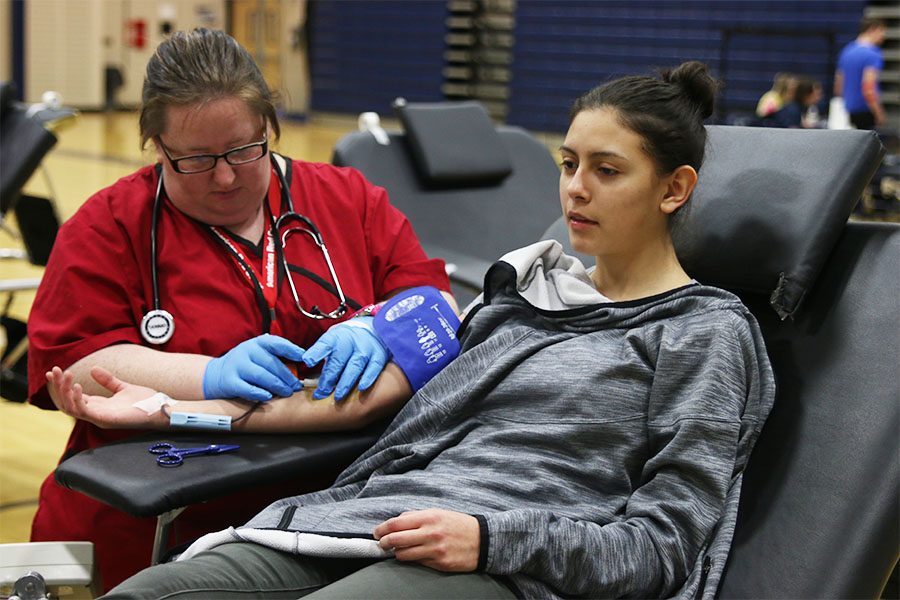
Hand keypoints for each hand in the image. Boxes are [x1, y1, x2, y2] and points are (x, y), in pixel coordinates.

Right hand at [46, 366, 165, 428]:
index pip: (71, 396)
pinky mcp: (105, 420)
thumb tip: (92, 369)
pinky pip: (84, 411)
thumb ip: (108, 380)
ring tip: (65, 375)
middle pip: (67, 401)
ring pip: (70, 407)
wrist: (159, 408)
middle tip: (54, 370)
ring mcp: (99, 418)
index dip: (60, 385)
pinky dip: (77, 399)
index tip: (53, 371)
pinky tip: (76, 386)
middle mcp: (95, 413)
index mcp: (97, 406)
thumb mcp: (122, 387)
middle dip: (58, 386)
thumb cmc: (144, 401)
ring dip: (64, 391)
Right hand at [203, 334, 304, 401]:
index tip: (303, 358)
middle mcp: (246, 351)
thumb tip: (301, 365)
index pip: (276, 343)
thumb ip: (276, 358)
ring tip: (287, 392)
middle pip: (271, 363)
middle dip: (287, 376)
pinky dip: (259, 393)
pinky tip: (269, 396)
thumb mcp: (259, 355)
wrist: (217, 374)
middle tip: (297, 386)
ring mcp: (237, 366)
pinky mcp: (230, 381)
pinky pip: (247, 388)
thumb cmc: (247, 364)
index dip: (291, 349)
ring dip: (277, 385)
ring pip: (261, 376)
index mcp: (257, 343)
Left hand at [302, 317, 388, 400]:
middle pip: (338, 361)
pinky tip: (361, 388)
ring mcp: (365, 348)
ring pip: (355, 366)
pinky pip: (373, 367)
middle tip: (321, 393)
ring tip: (338, 396)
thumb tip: (311, 376)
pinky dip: (368, 378)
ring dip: (345, 382)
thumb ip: (322, 356)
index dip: (316, 353)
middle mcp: (350, 341)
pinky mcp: (378, 355)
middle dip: (328, 379)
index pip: (324, 344)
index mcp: (335, 337)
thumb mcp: (332, 341)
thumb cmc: (346, 340)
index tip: (308, 361)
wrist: (371, 329)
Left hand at [373, 509, 479, 571]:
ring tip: (398, 550)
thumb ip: (417, 516)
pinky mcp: (440, 563)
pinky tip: (414, 556)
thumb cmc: (458, 524)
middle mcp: (430, 533)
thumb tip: (397, 521)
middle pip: (396, 539)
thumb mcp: (438, 513)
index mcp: (429, 517)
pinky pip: (418, 563)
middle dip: (384, 543)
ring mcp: (435, 550)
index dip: (382, 529)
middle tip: (381, 544)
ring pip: (404, 554)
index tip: (377, 533)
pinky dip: (412, 559)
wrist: (483, 540)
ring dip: (397, 553)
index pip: (396, 523)